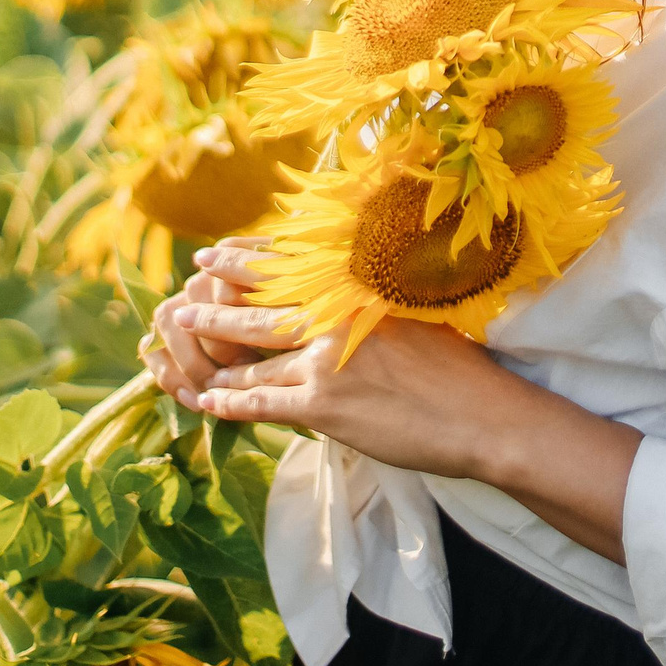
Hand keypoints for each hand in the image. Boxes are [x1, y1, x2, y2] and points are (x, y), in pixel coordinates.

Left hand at [141, 241, 643, 563]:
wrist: (481, 414)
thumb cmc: (460, 366)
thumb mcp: (417, 314)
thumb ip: (377, 303)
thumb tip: (353, 293)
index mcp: (357, 291)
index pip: (290, 267)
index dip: (250, 258)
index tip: (221, 251)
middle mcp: (335, 318)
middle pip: (260, 302)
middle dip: (218, 296)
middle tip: (187, 290)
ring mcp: (324, 362)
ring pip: (252, 357)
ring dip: (215, 354)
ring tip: (185, 348)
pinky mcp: (322, 406)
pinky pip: (263, 402)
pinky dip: (232, 402)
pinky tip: (209, 400)